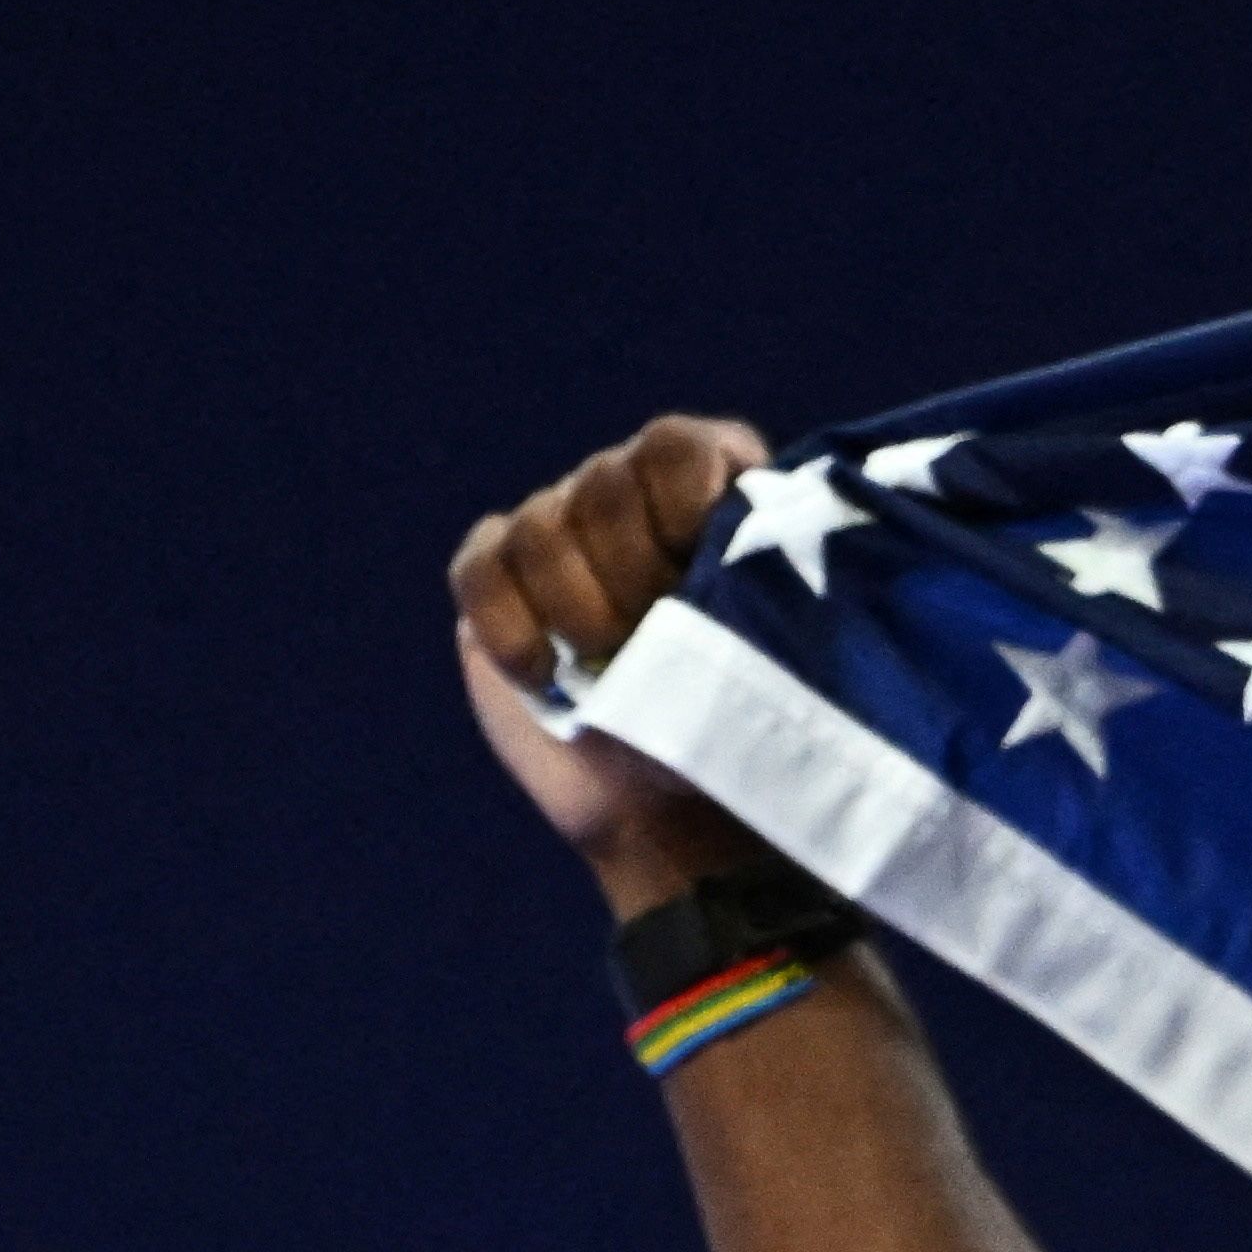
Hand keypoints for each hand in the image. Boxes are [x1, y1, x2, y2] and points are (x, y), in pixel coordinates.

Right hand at [451, 411, 770, 906]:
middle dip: (628, 572)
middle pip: (602, 485)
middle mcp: (633, 494)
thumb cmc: (743, 719)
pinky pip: (480, 567)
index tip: (701, 568)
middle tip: (653, 640)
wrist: (673, 806)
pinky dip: (508, 620)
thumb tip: (731, 546)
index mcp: (716, 489)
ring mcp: (560, 531)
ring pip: (539, 527)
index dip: (684, 506)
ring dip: (573, 605)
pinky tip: (542, 674)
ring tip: (605, 666)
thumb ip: (752, 571)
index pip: (679, 446)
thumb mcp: (771, 641)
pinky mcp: (499, 580)